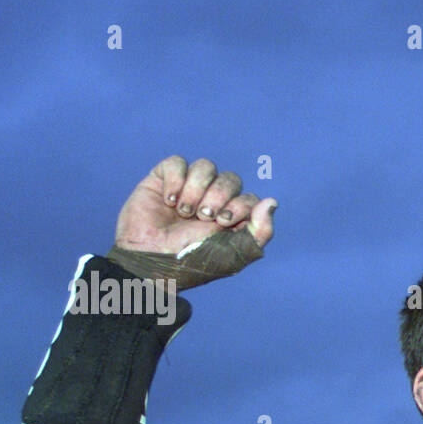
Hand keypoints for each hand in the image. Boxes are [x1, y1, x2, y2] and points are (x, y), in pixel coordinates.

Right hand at [110, 156, 276, 287]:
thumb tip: (272, 202)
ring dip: (196, 189)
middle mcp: (213, 201)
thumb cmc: (191, 261)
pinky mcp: (164, 179)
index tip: (223, 222)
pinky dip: (176, 180)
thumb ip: (260, 231)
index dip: (239, 205)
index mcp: (232, 218)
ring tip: (183, 212)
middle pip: (231, 179)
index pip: (249, 197)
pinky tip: (168, 201)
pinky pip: (177, 162)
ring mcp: (189, 188)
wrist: (150, 260)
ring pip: (206, 166)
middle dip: (218, 196)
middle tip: (204, 217)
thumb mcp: (233, 255)